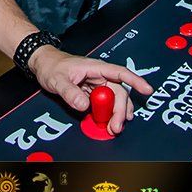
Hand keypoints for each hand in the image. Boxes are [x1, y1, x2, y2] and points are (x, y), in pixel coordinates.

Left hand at [28, 46, 153, 134]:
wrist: (44, 64)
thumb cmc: (52, 66)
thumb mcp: (58, 80)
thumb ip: (70, 93)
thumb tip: (84, 105)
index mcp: (95, 67)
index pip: (120, 73)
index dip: (135, 81)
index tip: (147, 90)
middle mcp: (100, 75)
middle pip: (119, 91)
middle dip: (121, 109)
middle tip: (116, 126)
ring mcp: (97, 84)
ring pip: (114, 98)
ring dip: (117, 113)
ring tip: (116, 127)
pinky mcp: (93, 92)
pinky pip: (105, 103)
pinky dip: (109, 113)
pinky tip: (111, 122)